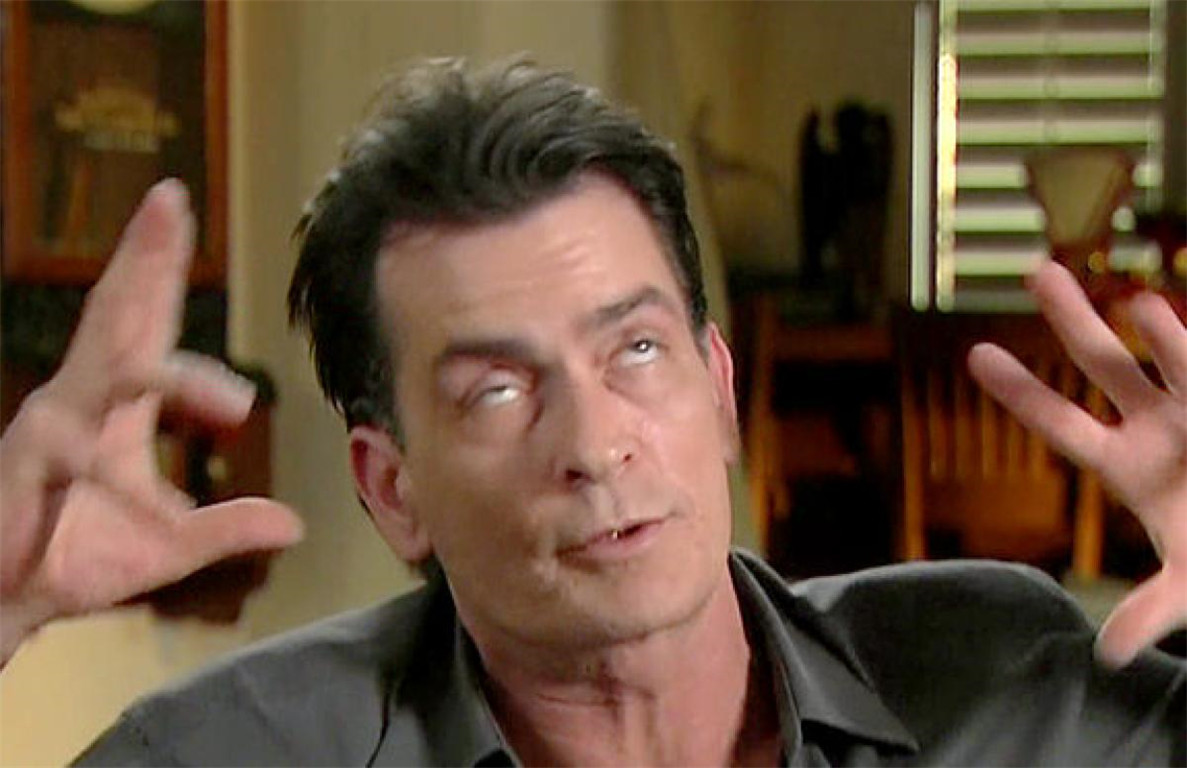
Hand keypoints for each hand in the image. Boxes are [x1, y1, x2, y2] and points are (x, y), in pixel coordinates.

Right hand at [0, 181, 303, 666]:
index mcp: (117, 406)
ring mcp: (51, 429)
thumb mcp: (169, 546)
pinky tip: (152, 502)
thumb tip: (294, 523)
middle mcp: (81, 401)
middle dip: (143, 258)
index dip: (161, 272)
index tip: (181, 220)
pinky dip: (112, 477)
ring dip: (160, 365)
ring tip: (224, 389)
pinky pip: (76, 460)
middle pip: (114, 315)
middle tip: (170, 199)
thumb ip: (226, 529)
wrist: (6, 604)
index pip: (145, 325)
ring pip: (102, 371)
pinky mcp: (25, 469)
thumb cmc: (76, 560)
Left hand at [968, 261, 1185, 666]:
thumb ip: (1151, 612)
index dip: (1023, 392)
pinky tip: (1176, 303)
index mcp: (1126, 464)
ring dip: (1158, 328)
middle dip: (1071, 319)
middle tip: (1034, 270)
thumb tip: (1109, 656)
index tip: (975, 355)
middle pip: (1103, 364)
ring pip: (1172, 356)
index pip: (1061, 423)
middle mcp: (1158, 424)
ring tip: (1139, 305)